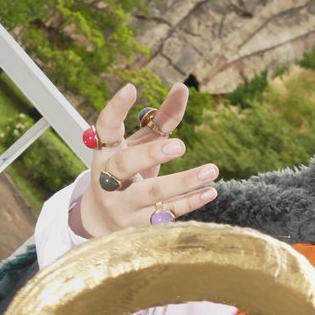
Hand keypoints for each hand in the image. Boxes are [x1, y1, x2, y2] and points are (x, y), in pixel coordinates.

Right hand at [72, 81, 218, 237]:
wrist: (102, 221)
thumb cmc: (128, 174)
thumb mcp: (140, 145)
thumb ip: (161, 119)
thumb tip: (182, 88)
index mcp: (105, 154)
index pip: (105, 129)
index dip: (115, 109)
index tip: (130, 88)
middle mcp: (108, 179)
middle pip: (125, 165)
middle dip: (152, 154)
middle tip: (180, 145)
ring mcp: (123, 205)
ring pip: (153, 193)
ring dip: (184, 181)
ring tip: (211, 170)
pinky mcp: (139, 226)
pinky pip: (167, 213)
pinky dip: (190, 202)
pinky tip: (210, 191)